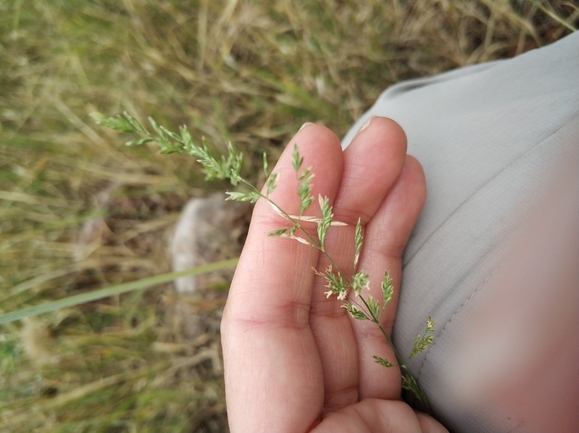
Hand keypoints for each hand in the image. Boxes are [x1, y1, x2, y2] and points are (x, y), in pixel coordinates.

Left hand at [221, 117, 447, 432]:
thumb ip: (380, 410)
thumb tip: (459, 329)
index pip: (260, 318)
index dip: (281, 226)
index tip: (311, 150)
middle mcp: (308, 421)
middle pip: (305, 295)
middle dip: (334, 205)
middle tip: (365, 137)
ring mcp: (352, 416)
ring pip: (349, 299)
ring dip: (369, 220)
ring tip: (390, 154)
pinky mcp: (395, 414)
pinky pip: (384, 325)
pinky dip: (393, 264)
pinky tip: (403, 207)